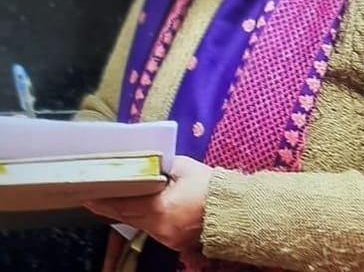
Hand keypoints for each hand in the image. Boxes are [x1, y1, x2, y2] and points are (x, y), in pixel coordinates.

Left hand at [84, 155, 212, 251]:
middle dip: (111, 207)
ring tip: (113, 201)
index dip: (105, 201)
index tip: (88, 197)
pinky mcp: (175, 243)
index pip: (125, 205)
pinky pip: (153, 229)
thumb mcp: (183, 166)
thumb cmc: (209, 186)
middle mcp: (160, 228)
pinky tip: (138, 210)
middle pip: (128, 217)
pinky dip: (143, 219)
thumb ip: (162, 164)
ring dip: (127, 213)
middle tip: (95, 198)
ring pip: (140, 224)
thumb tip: (148, 162)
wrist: (234, 210)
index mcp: (160, 208)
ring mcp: (168, 239)